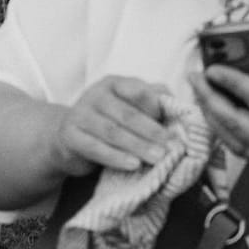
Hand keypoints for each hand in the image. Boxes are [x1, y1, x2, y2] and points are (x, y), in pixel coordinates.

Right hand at [48, 75, 178, 176]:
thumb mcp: (130, 108)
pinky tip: (133, 165)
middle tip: (170, 147)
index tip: (173, 126)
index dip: (156, 107)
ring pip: (112, 132)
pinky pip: (94, 147)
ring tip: (156, 158)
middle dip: (151, 132)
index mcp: (114, 84)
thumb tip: (178, 105)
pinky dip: (115, 157)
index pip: (138, 90)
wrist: (70, 139)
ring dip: (137, 146)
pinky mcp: (69, 135)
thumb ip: (153, 102)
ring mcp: (80, 114)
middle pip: (127, 114)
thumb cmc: (110, 123)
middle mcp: (95, 94)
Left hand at [188, 48, 248, 211]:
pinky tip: (212, 114)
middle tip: (195, 75)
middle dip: (208, 97)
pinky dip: (218, 129)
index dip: (233, 82)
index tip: (215, 68)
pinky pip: (232, 146)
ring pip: (226, 135)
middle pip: (231, 120)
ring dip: (208, 112)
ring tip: (198, 90)